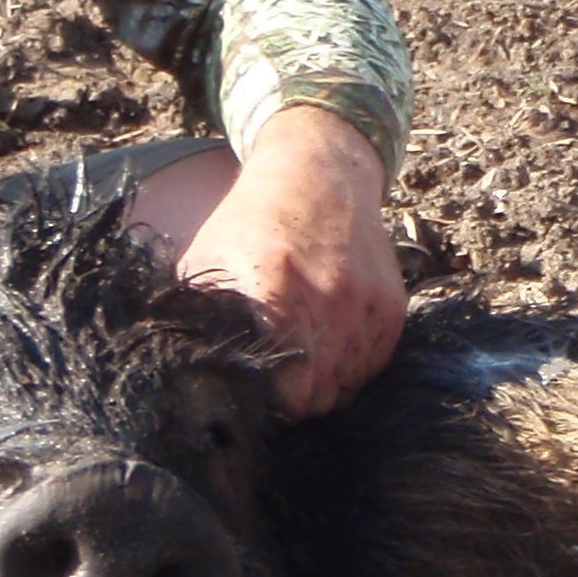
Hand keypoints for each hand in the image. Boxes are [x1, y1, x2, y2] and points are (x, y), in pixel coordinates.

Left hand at [176, 104, 404, 418]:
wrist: (318, 174)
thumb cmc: (252, 221)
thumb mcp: (207, 260)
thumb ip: (201, 317)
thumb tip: (186, 371)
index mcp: (274, 293)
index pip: (284, 391)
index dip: (270, 402)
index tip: (259, 395)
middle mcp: (327, 303)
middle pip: (318, 398)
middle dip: (298, 401)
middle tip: (281, 383)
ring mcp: (364, 306)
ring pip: (348, 385)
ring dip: (326, 382)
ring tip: (305, 357)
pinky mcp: (390, 305)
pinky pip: (374, 363)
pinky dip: (353, 363)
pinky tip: (330, 342)